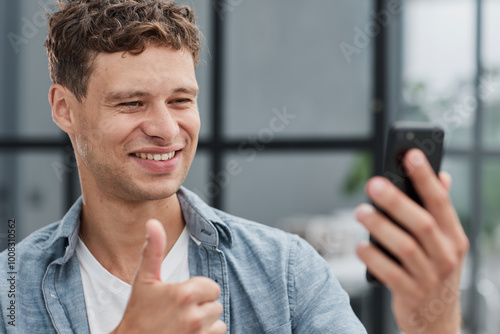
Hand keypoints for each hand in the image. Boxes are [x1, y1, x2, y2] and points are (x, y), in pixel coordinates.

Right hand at [111, 219, 226, 333]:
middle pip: (216, 305)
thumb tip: (153, 223)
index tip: (181, 297)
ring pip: (218, 322)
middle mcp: (195, 316)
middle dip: (201, 307)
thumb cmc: (138, 315)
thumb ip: (153, 250)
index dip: (198, 291)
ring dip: (206, 324)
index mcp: (185, 294)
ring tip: (184, 325)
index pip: (211, 287)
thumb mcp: (144, 281)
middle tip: (179, 312)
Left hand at [355, 149, 468, 333]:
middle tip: (373, 184)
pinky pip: (389, 273)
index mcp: (453, 237)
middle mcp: (445, 255)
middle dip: (397, 201)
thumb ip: (439, 211)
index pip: (441, 202)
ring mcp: (429, 276)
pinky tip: (359, 247)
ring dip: (380, 227)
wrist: (437, 319)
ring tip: (360, 212)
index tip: (411, 155)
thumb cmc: (435, 271)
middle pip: (421, 223)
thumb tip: (443, 176)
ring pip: (404, 247)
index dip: (426, 178)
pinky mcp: (411, 294)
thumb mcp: (444, 242)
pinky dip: (373, 258)